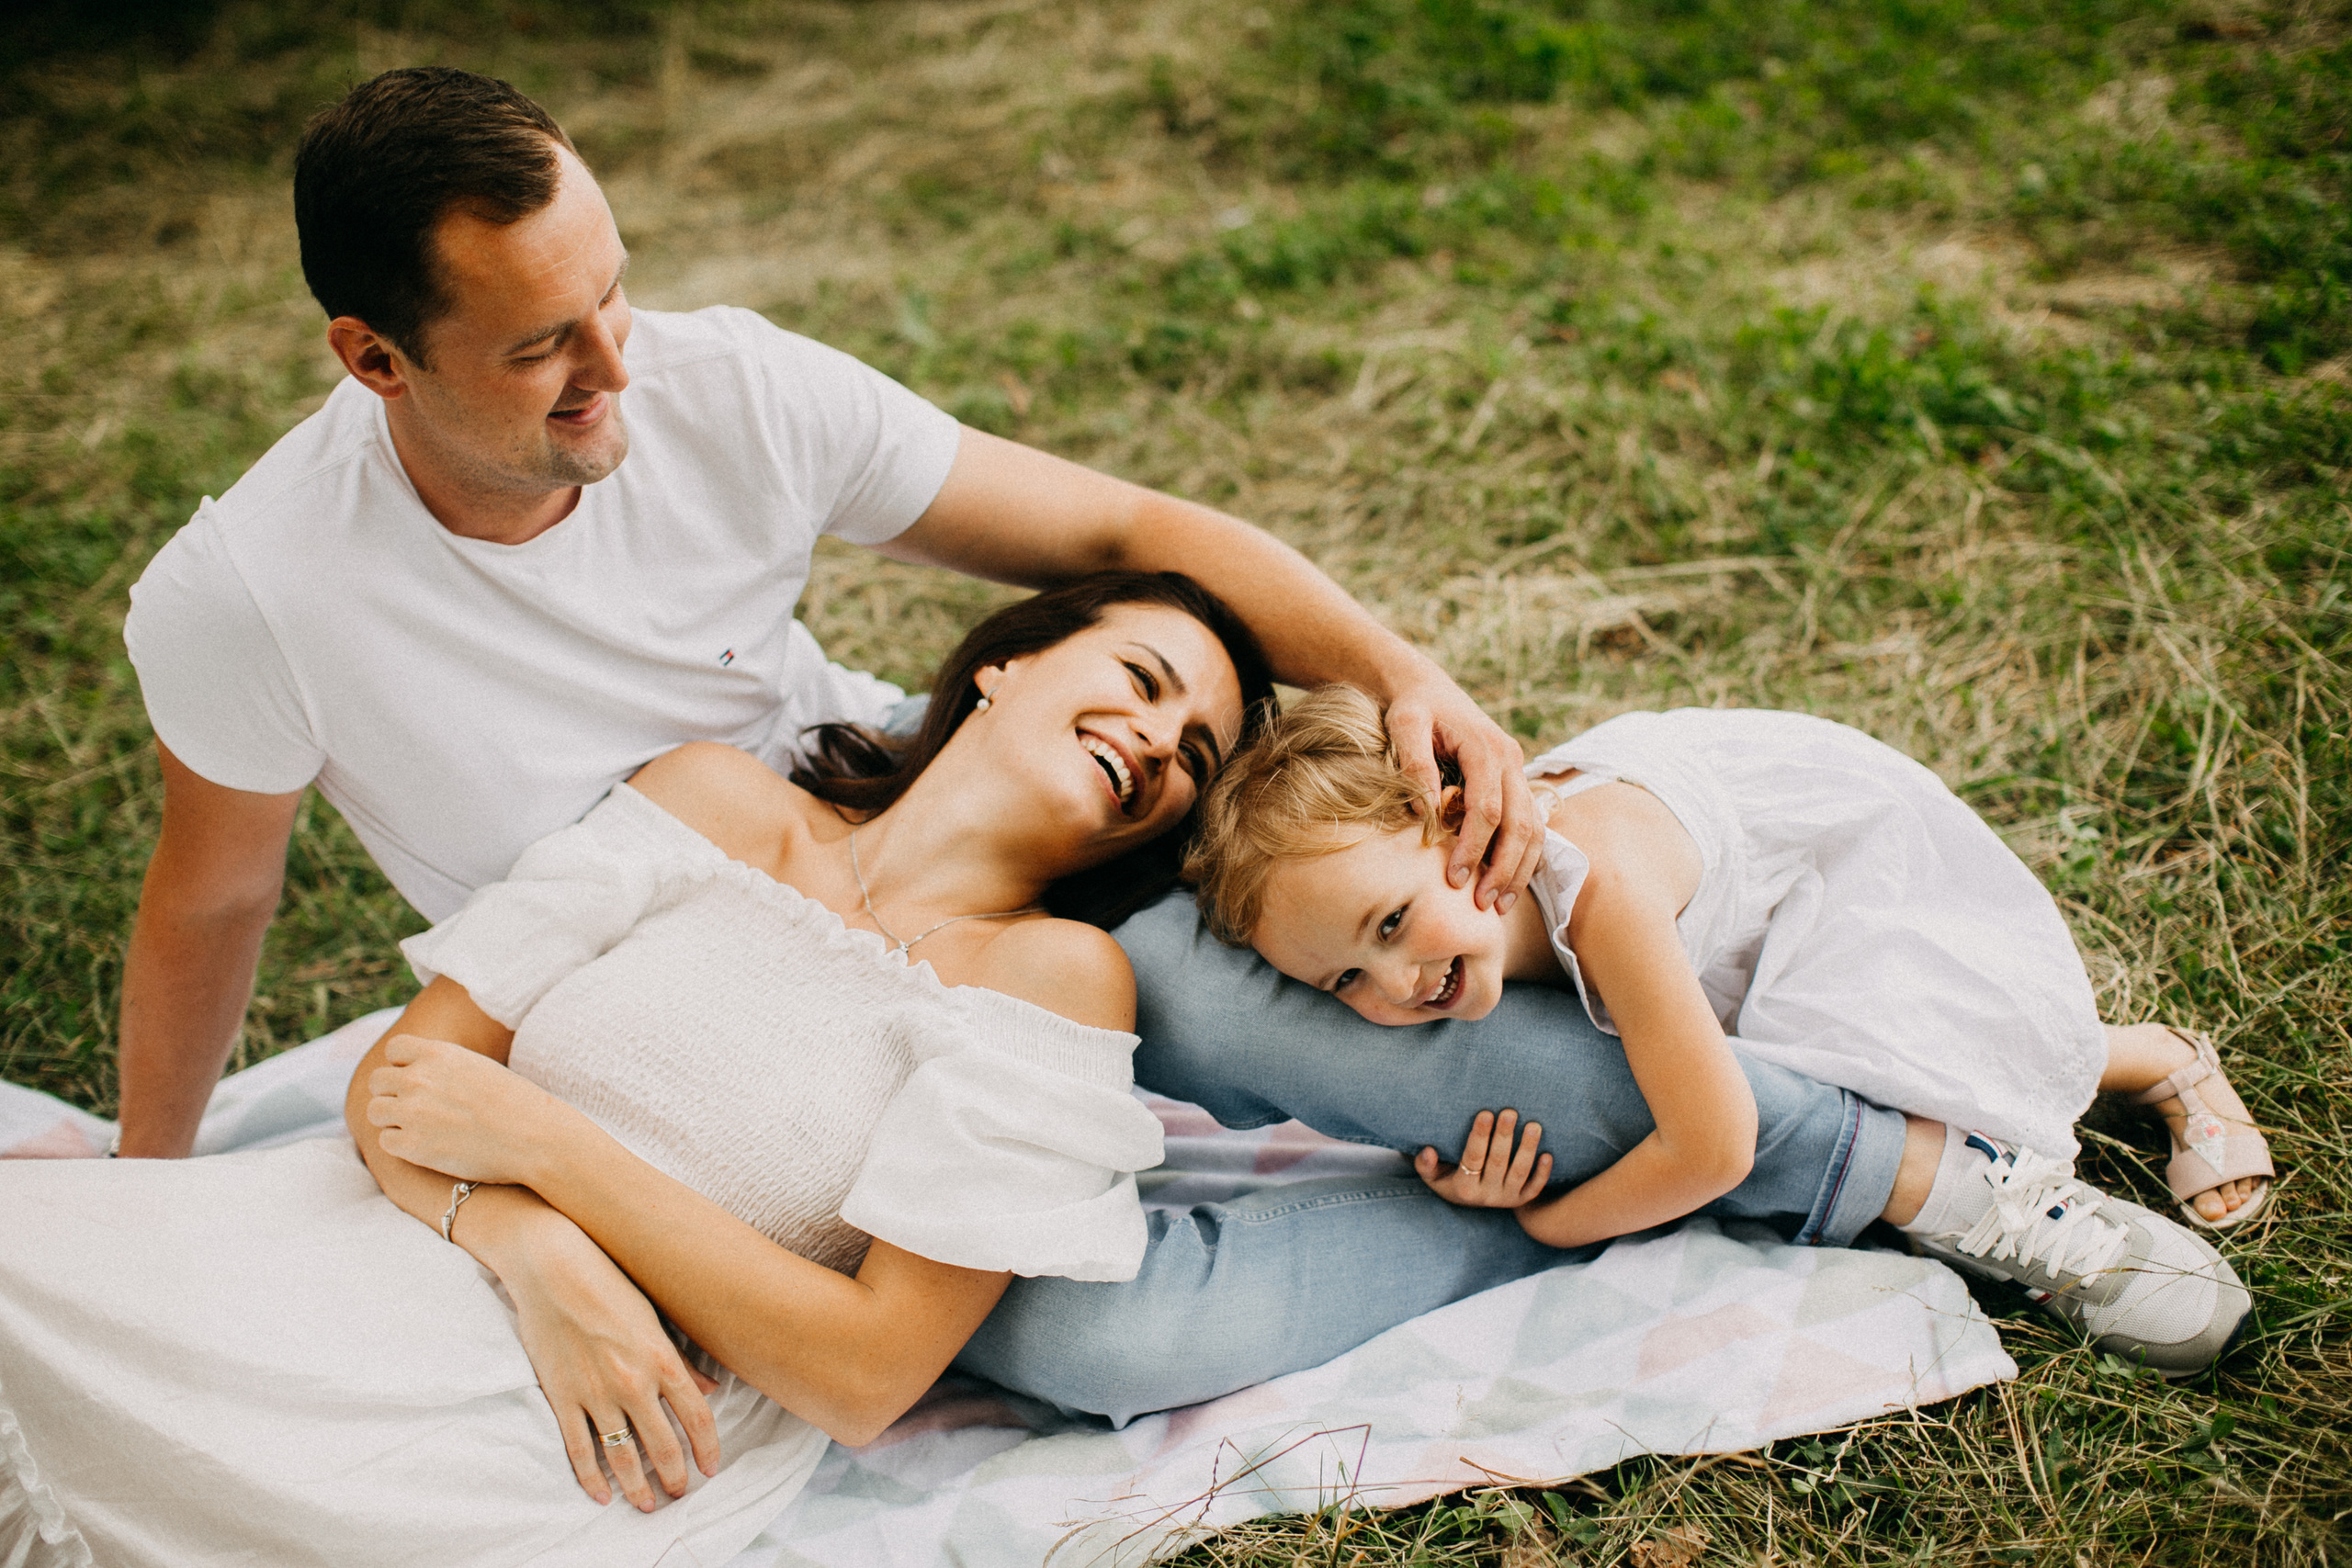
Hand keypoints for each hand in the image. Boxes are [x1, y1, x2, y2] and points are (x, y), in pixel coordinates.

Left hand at [365, 1033, 564, 1184]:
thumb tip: (419, 1070)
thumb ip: (444, 1066)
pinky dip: (401, 1144)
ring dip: (392, 1118)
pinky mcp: (413, 1146)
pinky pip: (385, 1140)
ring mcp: (413, 1112)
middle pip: (378, 1081)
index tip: (417, 1078)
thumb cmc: (517, 1103)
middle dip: (392, 1093)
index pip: (394, 1049)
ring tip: (418, 1127)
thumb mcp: (478, 1067)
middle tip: (416, 1107)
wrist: (535, 1138)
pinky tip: (425, 1145)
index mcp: (438, 1054)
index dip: (402, 1064)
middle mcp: (419, 1079)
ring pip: (375, 1110)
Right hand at [499, 1206, 723, 1510]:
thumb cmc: (610, 1282)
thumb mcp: (655, 1317)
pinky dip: (591, 1478)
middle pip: (663, 1445)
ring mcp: (596, 1393)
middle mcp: (634, 1382)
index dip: (708, 1449)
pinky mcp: (562, 1397)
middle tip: (678, 1494)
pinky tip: (600, 1495)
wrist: (554, 1267)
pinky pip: (579, 1450)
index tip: (711, 1468)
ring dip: (636, 1486)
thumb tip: (708, 1390)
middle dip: (674, 1476)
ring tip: (645, 1505)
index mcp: (663, 1359)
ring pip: (622, 1456)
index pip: (697, 1418)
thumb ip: (682, 1359)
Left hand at [1382, 670, 1540, 910]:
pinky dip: (1523, 855)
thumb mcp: (1404, 725)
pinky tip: (1507, 882)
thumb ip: (1415, 764)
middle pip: (1520, 824)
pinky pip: (1529, 823)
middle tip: (1482, 905)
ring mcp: (1516, 770)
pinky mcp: (1513, 780)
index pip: (1488, 809)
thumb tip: (1427, 813)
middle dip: (1504, 868)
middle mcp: (1510, 759)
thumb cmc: (1411, 707)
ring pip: (1533, 827)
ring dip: (1519, 868)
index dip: (1473, 848)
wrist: (1425, 686)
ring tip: (1498, 904)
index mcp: (1486, 748)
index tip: (1454, 880)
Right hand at [1415, 1109, 1551, 1208]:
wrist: (1469, 1204)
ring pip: (1519, 1173)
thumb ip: (1425, 1164)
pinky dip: (1542, 1173)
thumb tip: (1428, 1151)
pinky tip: (1548, 1154)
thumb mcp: (1431, 1176)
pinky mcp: (1520, 1200)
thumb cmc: (1448, 1179)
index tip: (1485, 1113)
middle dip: (1505, 1136)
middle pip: (1498, 1162)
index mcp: (1464, 1187)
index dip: (1479, 1136)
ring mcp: (1506, 1199)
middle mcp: (1487, 1195)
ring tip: (1534, 1125)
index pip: (1473, 1158)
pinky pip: (1534, 1188)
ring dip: (1528, 1149)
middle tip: (1510, 1111)